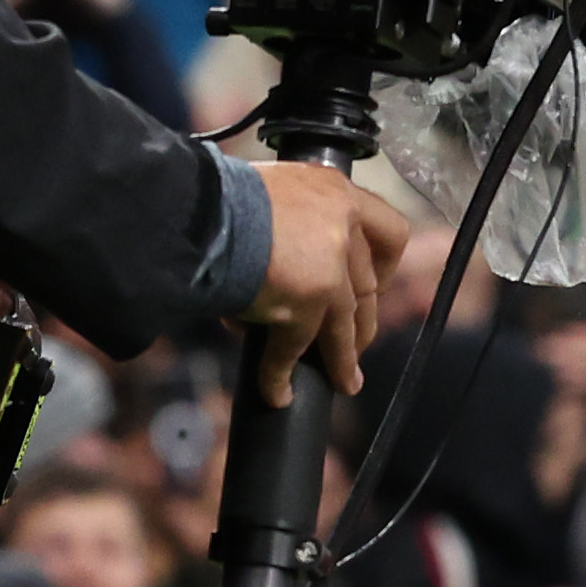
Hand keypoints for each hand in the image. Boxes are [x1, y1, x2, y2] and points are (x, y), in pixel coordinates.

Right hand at [236, 163, 405, 404]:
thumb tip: (285, 262)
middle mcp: (342, 228)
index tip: (378, 286)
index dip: (386, 266)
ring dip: (341, 360)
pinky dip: (280, 375)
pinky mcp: (305, 304)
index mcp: (337, 193)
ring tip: (343, 382)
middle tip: (354, 346)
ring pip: (342, 326)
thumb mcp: (274, 193)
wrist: (195, 209)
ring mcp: (328, 268)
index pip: (390, 232)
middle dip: (360, 324)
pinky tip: (278, 393)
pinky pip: (292, 349)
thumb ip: (294, 222)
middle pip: (365, 289)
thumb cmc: (220, 198)